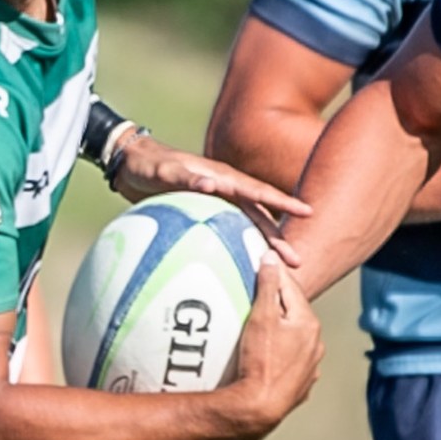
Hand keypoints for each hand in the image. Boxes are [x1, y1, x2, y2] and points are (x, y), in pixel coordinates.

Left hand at [111, 134, 310, 266]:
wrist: (133, 166)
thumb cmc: (149, 166)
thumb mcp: (165, 170)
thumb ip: (187, 177)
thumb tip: (213, 184)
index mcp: (223, 178)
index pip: (258, 192)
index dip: (283, 202)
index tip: (306, 212)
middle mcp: (226, 192)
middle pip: (259, 217)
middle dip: (278, 239)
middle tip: (296, 262)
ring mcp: (218, 205)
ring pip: (247, 228)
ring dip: (261, 248)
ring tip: (276, 273)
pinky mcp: (207, 216)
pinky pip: (228, 235)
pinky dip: (237, 250)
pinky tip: (240, 270)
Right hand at [225, 259, 323, 438]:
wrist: (259, 408)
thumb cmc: (259, 360)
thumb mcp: (260, 317)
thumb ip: (268, 285)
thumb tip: (271, 257)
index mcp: (308, 322)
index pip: (291, 289)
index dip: (275, 275)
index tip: (261, 265)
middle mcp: (316, 344)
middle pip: (294, 315)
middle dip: (278, 305)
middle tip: (255, 298)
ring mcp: (310, 367)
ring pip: (294, 340)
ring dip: (281, 332)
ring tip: (258, 332)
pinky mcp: (301, 386)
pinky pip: (291, 363)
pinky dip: (281, 356)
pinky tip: (266, 360)